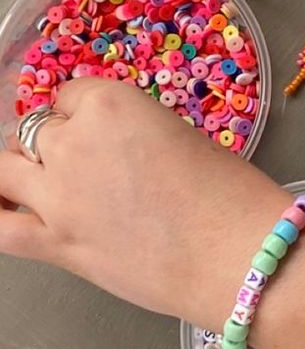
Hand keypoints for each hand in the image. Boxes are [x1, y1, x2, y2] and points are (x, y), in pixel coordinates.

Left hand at [0, 79, 288, 326]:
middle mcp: (72, 142)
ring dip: (23, 169)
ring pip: (4, 169)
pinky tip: (2, 207)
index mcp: (110, 103)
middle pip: (39, 130)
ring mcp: (56, 196)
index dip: (88, 113)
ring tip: (46, 182)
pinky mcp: (55, 244)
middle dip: (60, 142)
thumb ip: (134, 136)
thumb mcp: (179, 137)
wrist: (236, 253)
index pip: (72, 95)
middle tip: (93, 165)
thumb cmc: (229, 191)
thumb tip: (114, 155)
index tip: (109, 132)